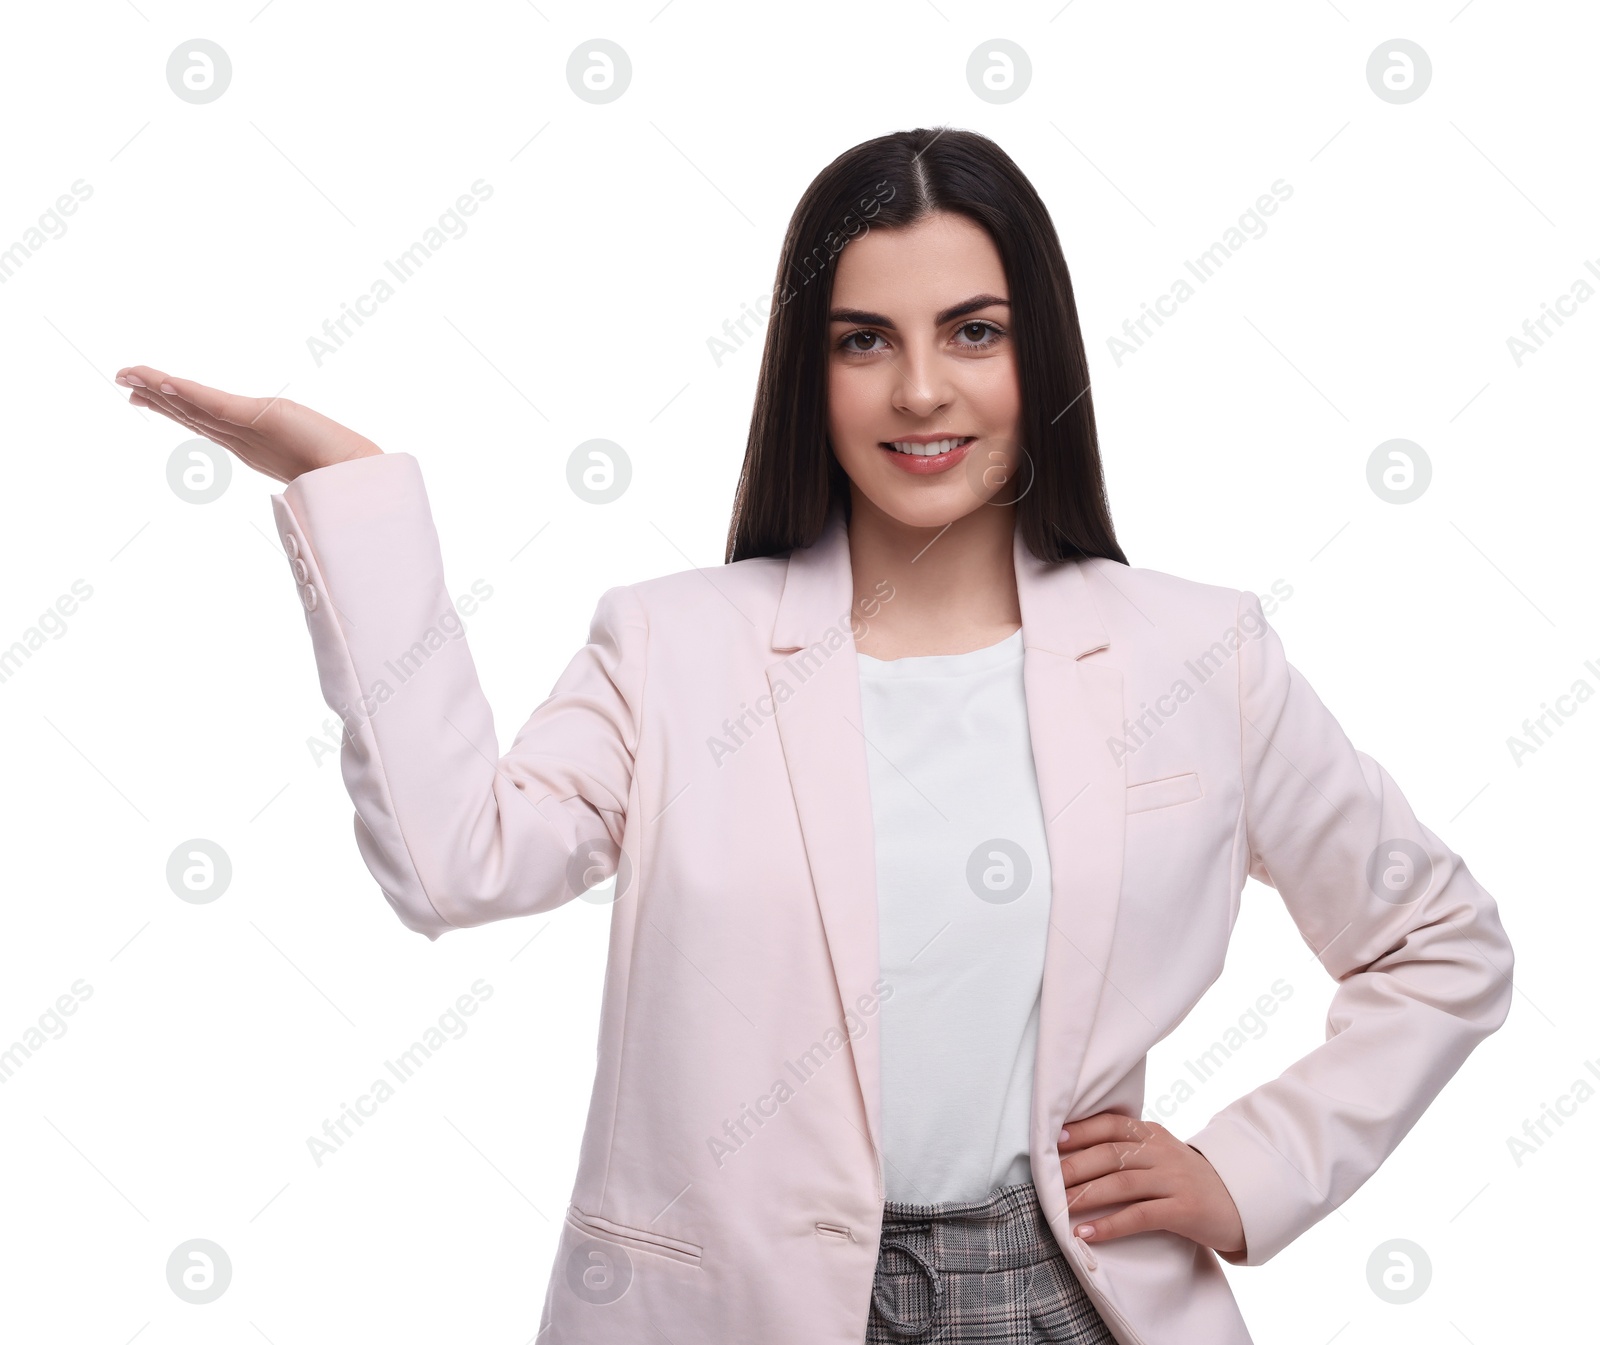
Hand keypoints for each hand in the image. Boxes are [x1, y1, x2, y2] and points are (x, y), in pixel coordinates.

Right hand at [115, 364, 381, 484]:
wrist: (356, 482)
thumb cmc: (340, 474)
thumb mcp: (308, 453)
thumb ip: (296, 455)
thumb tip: (305, 466)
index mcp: (252, 444)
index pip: (204, 420)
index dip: (173, 407)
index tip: (145, 393)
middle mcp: (243, 440)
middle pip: (190, 413)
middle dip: (156, 396)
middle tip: (122, 379)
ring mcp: (247, 433)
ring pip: (194, 408)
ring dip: (159, 389)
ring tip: (128, 376)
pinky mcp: (259, 420)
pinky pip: (215, 404)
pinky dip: (190, 393)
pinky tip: (165, 383)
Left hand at [1057, 1111, 1245, 1257]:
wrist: (1240, 1203)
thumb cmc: (1188, 1181)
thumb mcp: (1161, 1155)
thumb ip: (1129, 1150)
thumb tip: (1076, 1153)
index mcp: (1152, 1134)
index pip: (1110, 1125)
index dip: (1080, 1131)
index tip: (1052, 1140)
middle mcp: (1162, 1152)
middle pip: (1109, 1154)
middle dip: (1074, 1167)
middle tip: (1045, 1179)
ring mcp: (1174, 1180)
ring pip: (1121, 1184)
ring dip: (1085, 1196)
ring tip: (1058, 1208)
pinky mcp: (1184, 1210)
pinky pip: (1140, 1216)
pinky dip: (1110, 1225)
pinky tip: (1087, 1233)